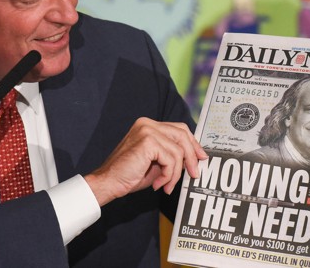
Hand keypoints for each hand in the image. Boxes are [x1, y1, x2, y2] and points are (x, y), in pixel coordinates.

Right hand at [84, 117, 207, 206]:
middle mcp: (148, 124)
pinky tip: (159, 184)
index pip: (179, 129)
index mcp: (148, 125)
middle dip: (192, 156)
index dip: (193, 143)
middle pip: (182, 134)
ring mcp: (147, 130)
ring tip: (166, 185)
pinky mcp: (148, 141)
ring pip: (178, 151)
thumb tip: (194, 158)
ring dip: (175, 173)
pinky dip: (169, 175)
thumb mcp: (156, 163)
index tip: (201, 158)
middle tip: (194, 174)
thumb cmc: (129, 175)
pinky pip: (171, 159)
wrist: (108, 183)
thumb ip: (172, 155)